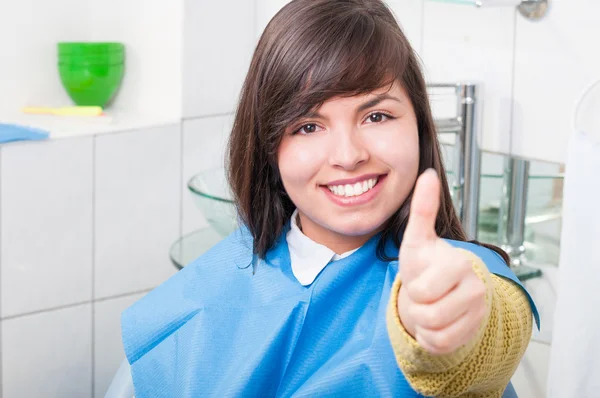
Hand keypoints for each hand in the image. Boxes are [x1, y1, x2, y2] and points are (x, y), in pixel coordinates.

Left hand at [397, 169, 487, 354]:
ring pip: (434, 332)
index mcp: (459, 263)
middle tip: (423, 294)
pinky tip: (436, 322)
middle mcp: (475, 288)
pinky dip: (430, 338)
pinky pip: (441, 346)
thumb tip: (427, 173)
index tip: (422, 276)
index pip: (422, 291)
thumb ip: (422, 208)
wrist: (440, 290)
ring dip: (422, 323)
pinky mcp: (473, 332)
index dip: (414, 288)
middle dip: (416, 307)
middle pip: (427, 314)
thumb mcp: (417, 238)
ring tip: (429, 306)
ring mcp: (478, 312)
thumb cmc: (425, 263)